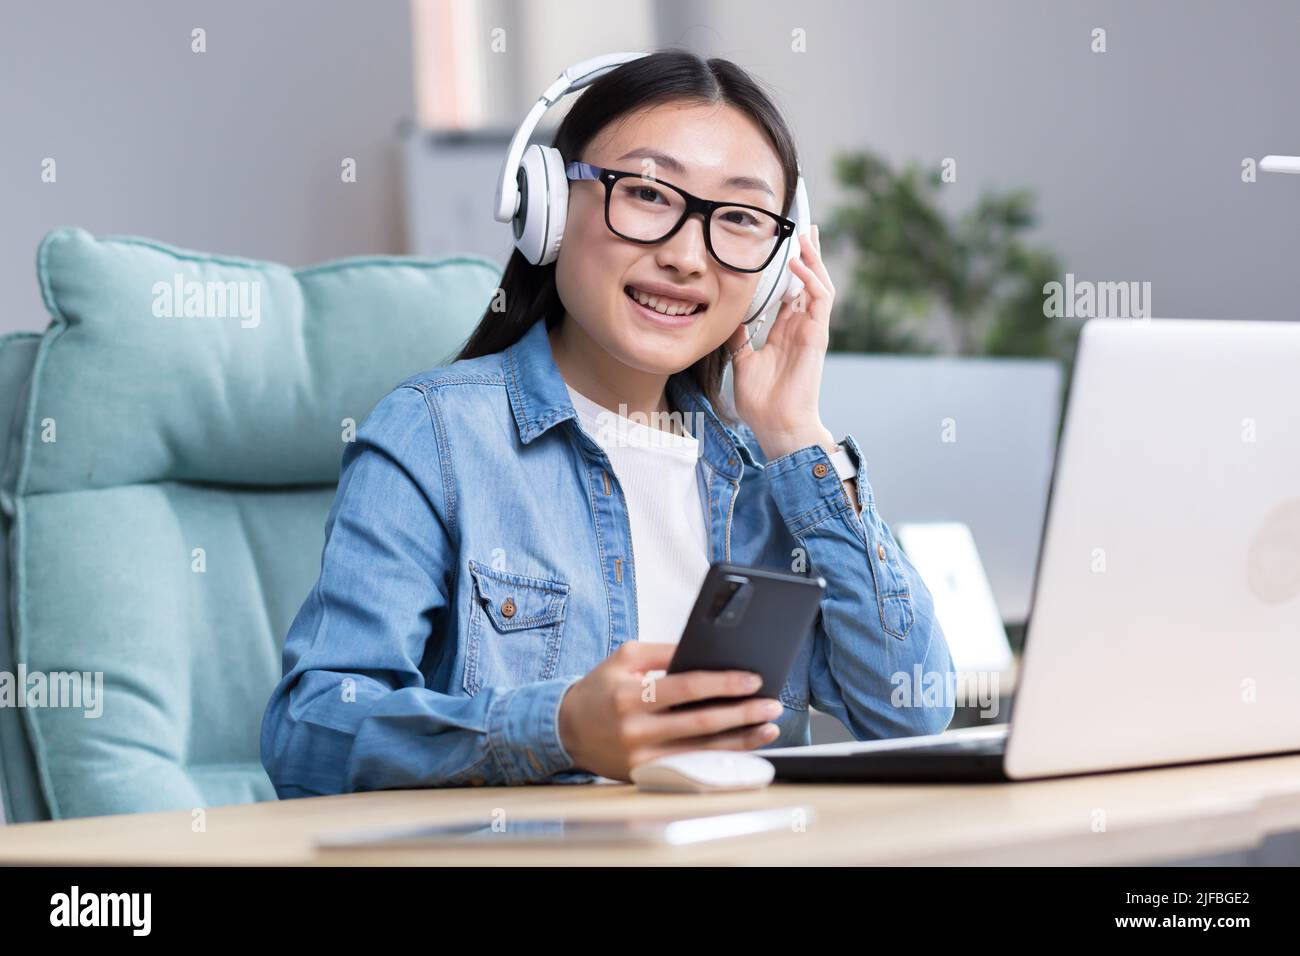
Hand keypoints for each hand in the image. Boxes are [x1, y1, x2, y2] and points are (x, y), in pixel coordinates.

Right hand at [556, 642, 783, 779]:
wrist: (567, 729)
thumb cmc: (601, 688)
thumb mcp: (625, 657)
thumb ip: (664, 652)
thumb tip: (708, 651)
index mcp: (630, 694)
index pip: (686, 687)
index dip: (723, 683)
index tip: (753, 679)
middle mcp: (636, 728)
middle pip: (701, 722)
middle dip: (742, 713)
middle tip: (772, 705)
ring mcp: (642, 756)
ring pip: (702, 749)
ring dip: (741, 740)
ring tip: (768, 727)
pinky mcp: (646, 773)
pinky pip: (692, 765)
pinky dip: (721, 757)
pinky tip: (743, 748)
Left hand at [728, 224, 837, 459]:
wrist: (776, 424)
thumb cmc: (761, 400)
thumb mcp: (741, 360)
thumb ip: (739, 337)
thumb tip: (728, 318)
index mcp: (785, 332)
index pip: (790, 292)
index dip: (789, 269)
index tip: (783, 246)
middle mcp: (801, 327)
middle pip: (809, 282)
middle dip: (808, 255)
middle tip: (805, 227)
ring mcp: (811, 330)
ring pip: (819, 285)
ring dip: (814, 259)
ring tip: (806, 235)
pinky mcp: (818, 335)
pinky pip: (820, 299)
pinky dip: (811, 278)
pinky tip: (798, 262)